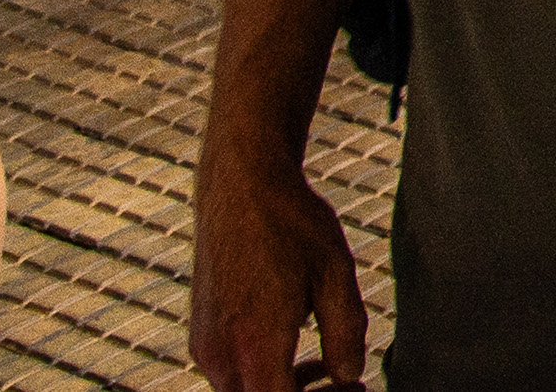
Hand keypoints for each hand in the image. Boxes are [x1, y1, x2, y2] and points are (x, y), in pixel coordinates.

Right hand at [189, 156, 368, 391]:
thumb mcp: (335, 273)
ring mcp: (205, 344)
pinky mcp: (201, 334)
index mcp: (254, 342)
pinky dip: (264, 375)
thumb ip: (345, 332)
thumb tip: (350, 375)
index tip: (353, 388)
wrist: (241, 184)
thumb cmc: (291, 223)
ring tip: (329, 369)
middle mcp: (220, 352)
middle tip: (346, 384)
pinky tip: (298, 351)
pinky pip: (232, 375)